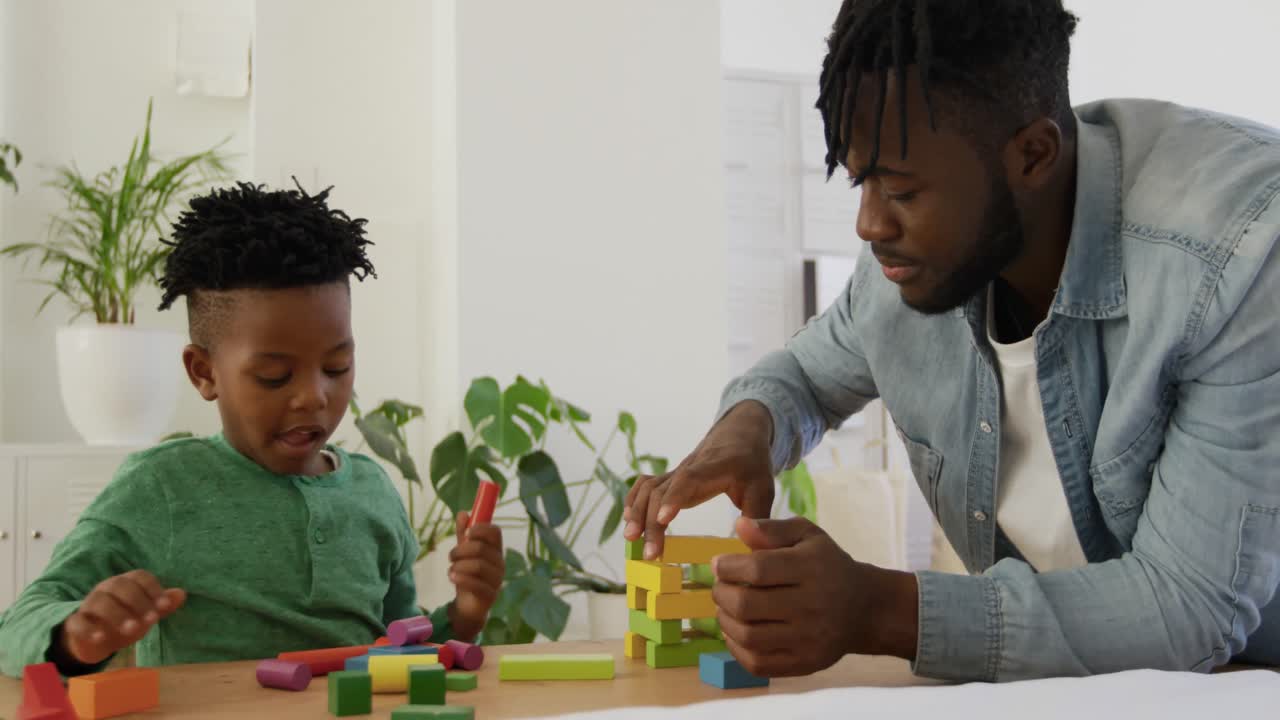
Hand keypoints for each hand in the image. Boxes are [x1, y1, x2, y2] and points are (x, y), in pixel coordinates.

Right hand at [59, 570, 186, 664]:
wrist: (95, 641)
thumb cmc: (125, 622)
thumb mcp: (146, 615)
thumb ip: (162, 605)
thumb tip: (182, 594)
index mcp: (125, 584)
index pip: (139, 577)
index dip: (153, 589)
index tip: (165, 606)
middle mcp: (105, 590)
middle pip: (119, 585)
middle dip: (138, 602)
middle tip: (151, 621)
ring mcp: (88, 605)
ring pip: (99, 602)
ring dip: (117, 615)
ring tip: (132, 630)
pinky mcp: (74, 623)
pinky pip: (77, 622)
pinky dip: (88, 629)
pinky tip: (101, 638)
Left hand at [448, 511, 504, 641]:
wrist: (469, 604)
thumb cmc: (469, 574)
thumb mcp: (464, 553)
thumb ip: (463, 534)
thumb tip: (462, 513)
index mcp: (495, 549)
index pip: (495, 532)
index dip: (480, 529)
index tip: (466, 533)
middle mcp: (499, 563)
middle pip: (481, 548)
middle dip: (461, 550)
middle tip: (451, 556)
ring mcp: (497, 579)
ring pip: (477, 566)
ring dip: (458, 565)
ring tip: (451, 569)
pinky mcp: (490, 595)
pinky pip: (476, 584)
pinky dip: (461, 579)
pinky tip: (452, 577)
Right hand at [623, 400, 774, 559]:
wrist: (739, 434)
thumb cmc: (751, 464)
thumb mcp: (763, 488)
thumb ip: (758, 517)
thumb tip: (754, 551)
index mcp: (713, 469)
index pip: (688, 479)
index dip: (673, 498)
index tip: (664, 519)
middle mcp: (688, 469)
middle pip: (661, 490)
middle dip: (651, 521)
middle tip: (651, 553)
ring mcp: (676, 472)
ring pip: (649, 488)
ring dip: (637, 513)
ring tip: (632, 540)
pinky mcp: (670, 478)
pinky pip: (645, 485)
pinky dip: (634, 500)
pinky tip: (630, 521)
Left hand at [712, 516, 918, 676]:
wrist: (865, 608)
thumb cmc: (828, 566)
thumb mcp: (807, 536)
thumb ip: (772, 529)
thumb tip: (739, 525)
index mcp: (812, 568)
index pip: (758, 570)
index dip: (728, 567)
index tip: (718, 564)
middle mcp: (812, 605)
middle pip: (747, 605)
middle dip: (722, 594)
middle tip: (720, 587)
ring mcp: (809, 639)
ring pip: (749, 636)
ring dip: (725, 621)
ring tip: (726, 608)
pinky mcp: (805, 664)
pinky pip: (758, 663)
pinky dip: (736, 648)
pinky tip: (736, 632)